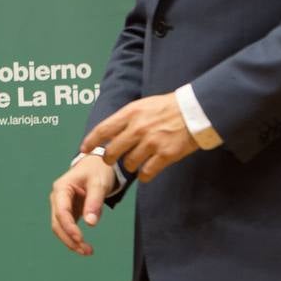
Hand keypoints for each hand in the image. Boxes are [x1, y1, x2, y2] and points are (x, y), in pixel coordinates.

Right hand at [48, 154, 116, 256]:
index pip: (61, 211)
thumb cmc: (97, 171)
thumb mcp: (99, 184)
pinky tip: (84, 247)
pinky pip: (67, 228)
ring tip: (87, 251)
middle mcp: (57, 198)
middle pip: (57, 223)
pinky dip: (74, 238)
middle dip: (69, 238)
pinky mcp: (68, 212)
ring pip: (60, 228)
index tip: (79, 238)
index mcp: (61, 188)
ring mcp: (61, 206)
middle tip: (86, 250)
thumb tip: (91, 223)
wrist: (97, 165)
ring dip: (71, 241)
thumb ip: (94, 202)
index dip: (68, 226)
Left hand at [81, 92, 197, 182]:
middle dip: (109, 158)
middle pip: (112, 151)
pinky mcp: (166, 155)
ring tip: (136, 161)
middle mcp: (138, 128)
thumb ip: (126, 118)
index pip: (103, 129)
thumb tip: (110, 131)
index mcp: (131, 113)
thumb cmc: (169, 107)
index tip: (84, 149)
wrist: (196, 111)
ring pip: (129, 163)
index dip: (91, 141)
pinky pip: (147, 172)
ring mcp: (152, 143)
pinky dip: (144, 175)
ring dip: (130, 166)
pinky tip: (146, 172)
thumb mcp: (143, 105)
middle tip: (112, 160)